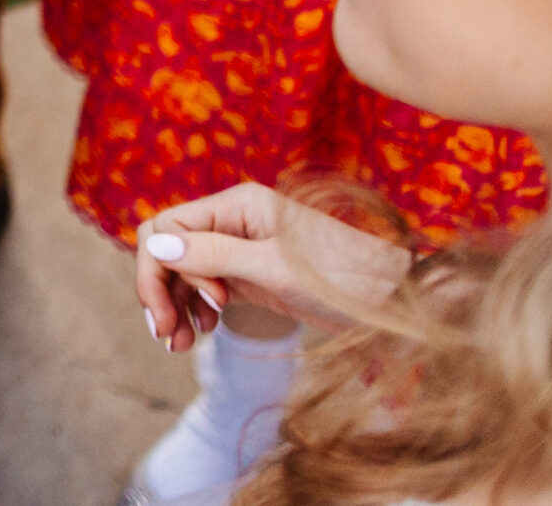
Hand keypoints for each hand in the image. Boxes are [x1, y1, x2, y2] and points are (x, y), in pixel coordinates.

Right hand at [133, 184, 415, 352]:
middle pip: (171, 250)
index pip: (166, 227)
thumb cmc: (341, 275)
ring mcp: (241, 249)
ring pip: (185, 272)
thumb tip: (157, 245)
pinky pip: (207, 288)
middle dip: (161, 292)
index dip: (158, 270)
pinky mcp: (252, 275)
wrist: (395, 296)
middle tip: (166, 337)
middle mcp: (233, 221)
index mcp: (235, 205)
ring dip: (176, 305)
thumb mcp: (273, 268)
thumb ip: (213, 256)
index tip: (174, 313)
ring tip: (179, 345)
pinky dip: (197, 310)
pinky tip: (203, 333)